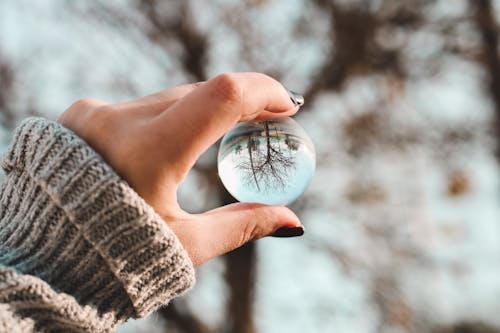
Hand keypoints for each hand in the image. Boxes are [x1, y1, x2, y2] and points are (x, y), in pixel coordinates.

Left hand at [57, 72, 303, 266]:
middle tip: (270, 119)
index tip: (286, 104)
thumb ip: (243, 225)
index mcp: (148, 153)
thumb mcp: (187, 244)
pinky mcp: (82, 114)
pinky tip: (186, 133)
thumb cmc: (118, 258)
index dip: (262, 91)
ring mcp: (96, 114)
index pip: (220, 96)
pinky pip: (142, 106)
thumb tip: (294, 222)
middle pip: (200, 94)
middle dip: (241, 102)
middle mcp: (118, 122)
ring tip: (236, 127)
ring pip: (171, 98)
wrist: (47, 259)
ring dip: (206, 110)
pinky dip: (172, 116)